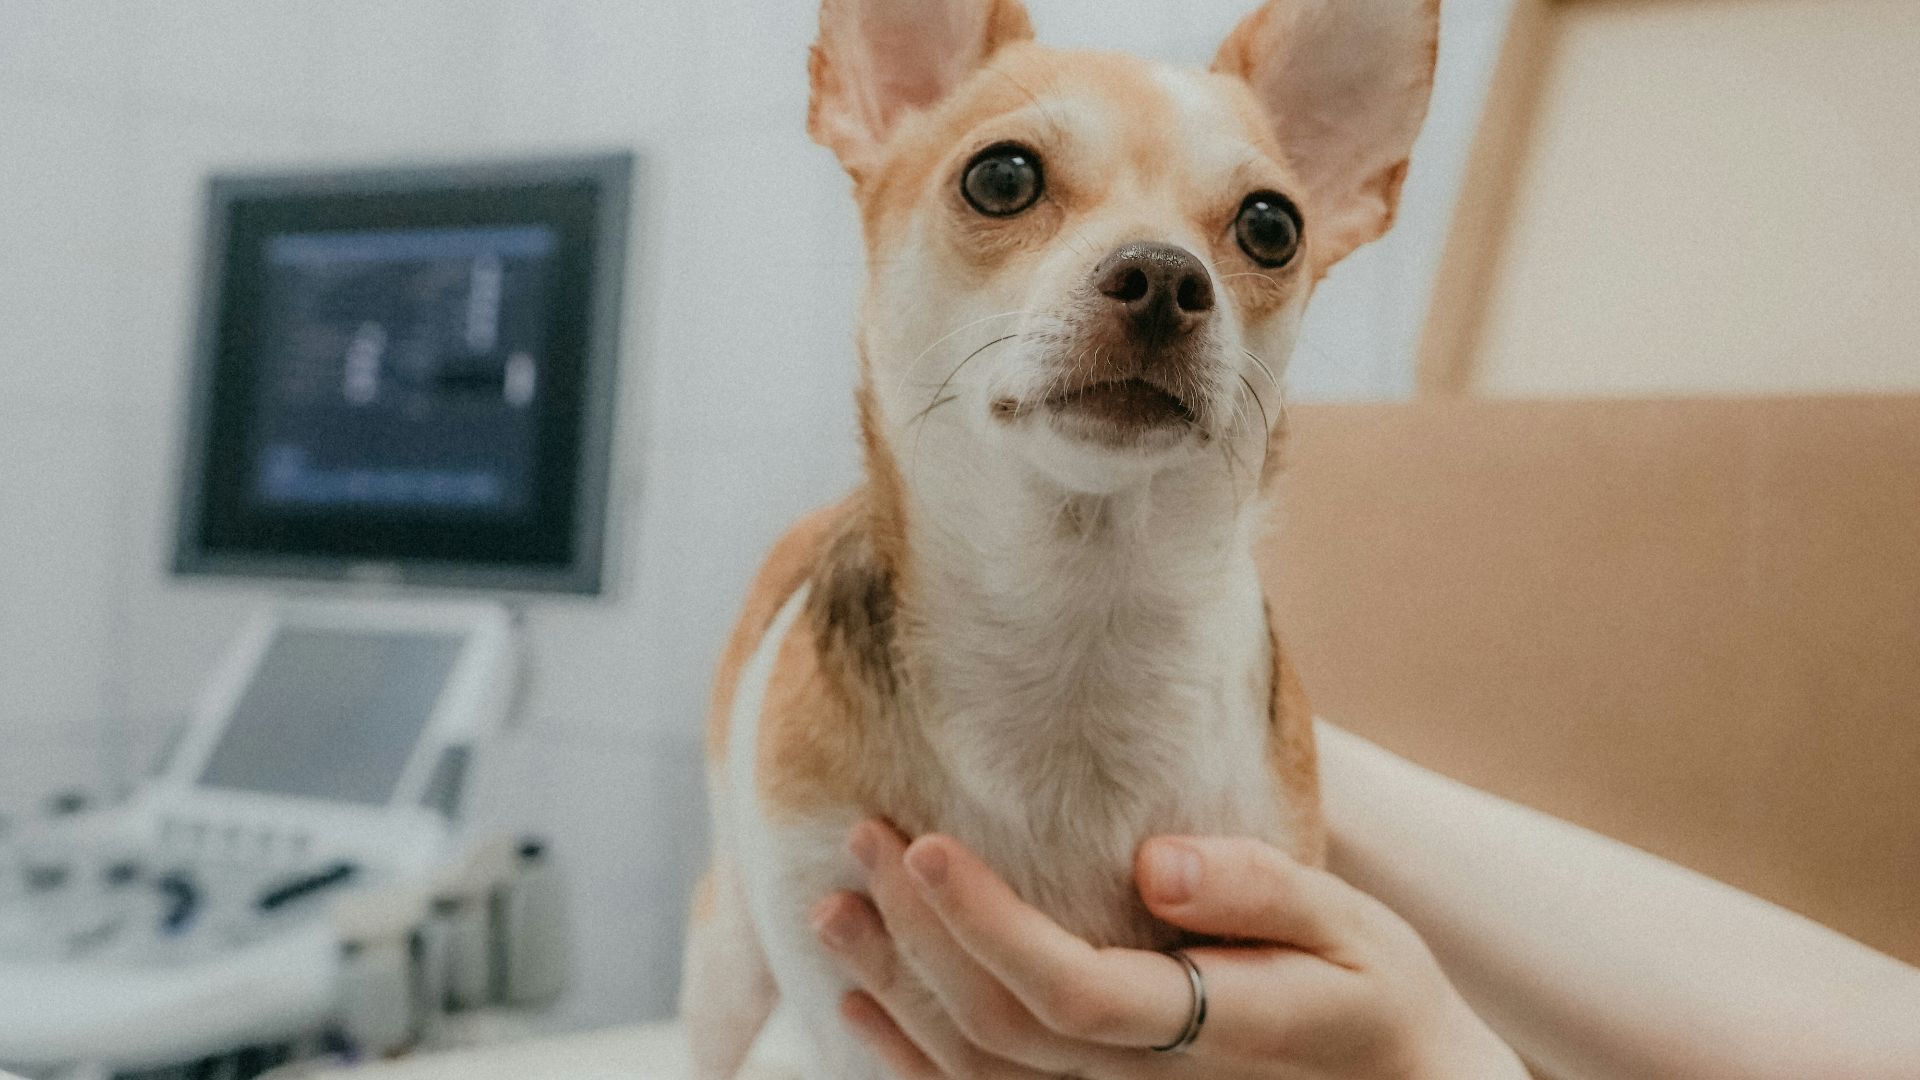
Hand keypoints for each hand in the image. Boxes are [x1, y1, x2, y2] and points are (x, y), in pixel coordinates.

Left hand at [811, 822, 1526, 1079]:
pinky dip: (908, 1057)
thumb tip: (1154, 863)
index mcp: (1208, 1024)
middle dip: (916, 932)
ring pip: (973, 1068)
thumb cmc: (1374, 993)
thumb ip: (1261, 892)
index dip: (986, 926)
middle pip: (997, 1024)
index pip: (1069, 990)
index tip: (927, 844)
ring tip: (832, 907)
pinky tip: (859, 1006)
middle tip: (862, 835)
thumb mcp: (1355, 928)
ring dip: (892, 987)